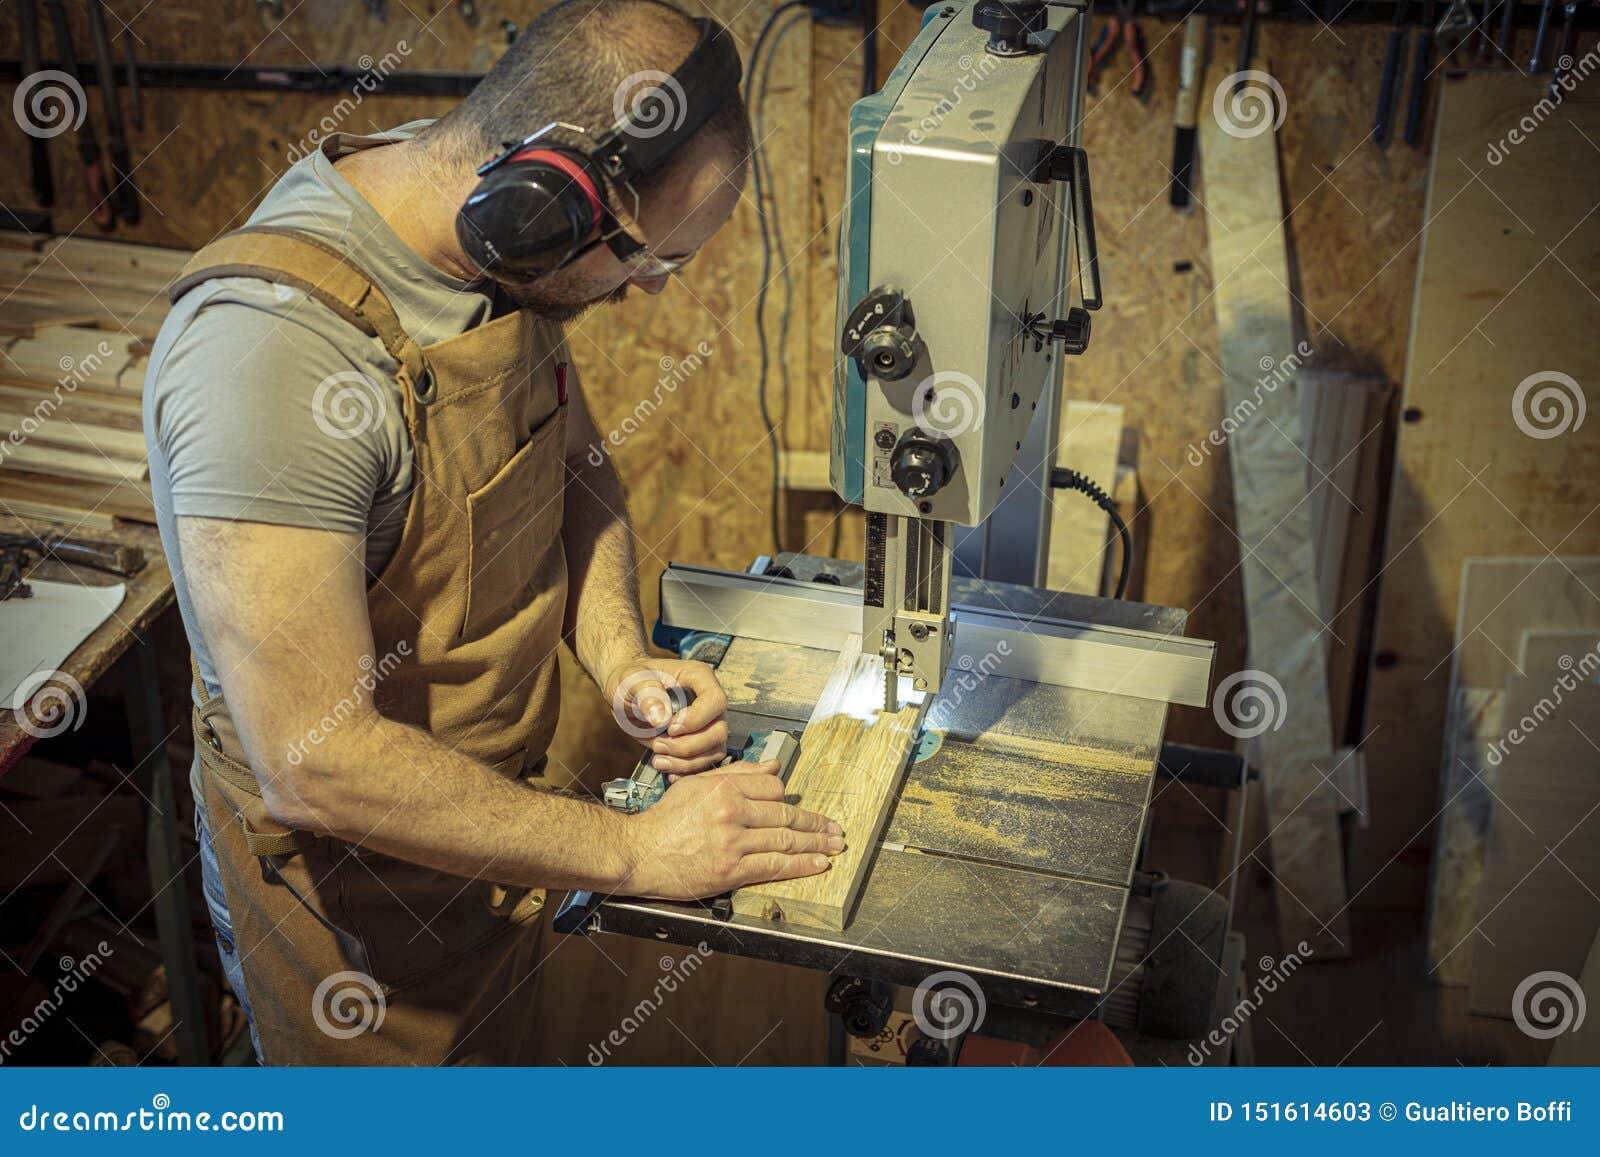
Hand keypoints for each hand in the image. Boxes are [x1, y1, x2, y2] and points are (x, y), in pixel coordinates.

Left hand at [603, 656, 730, 773]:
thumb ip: (647, 694)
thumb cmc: (631, 681)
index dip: (696, 719)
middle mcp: (707, 701)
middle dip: (687, 746)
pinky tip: (667, 768)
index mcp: (698, 678)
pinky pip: (704, 762)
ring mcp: (706, 723)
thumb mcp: (631, 681)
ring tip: (659, 759)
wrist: (626, 696)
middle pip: (718, 731)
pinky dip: (685, 770)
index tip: (670, 728)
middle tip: (659, 745)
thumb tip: (662, 717)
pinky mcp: (698, 742)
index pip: (715, 700)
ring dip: (686, 762)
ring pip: (713, 750)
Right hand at [618, 762, 842, 899]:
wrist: (638, 853)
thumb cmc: (664, 820)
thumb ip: (737, 774)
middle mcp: (731, 811)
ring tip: (834, 846)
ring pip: (785, 841)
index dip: (791, 799)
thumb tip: (773, 766)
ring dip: (816, 844)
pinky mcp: (731, 870)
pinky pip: (774, 866)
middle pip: (786, 814)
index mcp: (724, 787)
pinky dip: (801, 865)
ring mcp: (732, 841)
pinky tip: (818, 864)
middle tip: (835, 829)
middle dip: (816, 823)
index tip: (806, 809)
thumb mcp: (697, 785)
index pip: (774, 788)